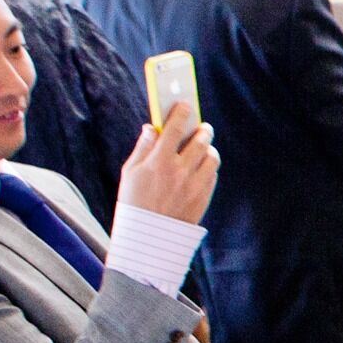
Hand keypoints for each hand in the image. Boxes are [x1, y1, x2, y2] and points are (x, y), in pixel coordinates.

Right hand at [118, 101, 218, 225]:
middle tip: (202, 126)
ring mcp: (194, 184)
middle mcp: (179, 171)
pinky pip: (212, 175)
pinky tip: (203, 166)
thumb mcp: (130, 172)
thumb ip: (143, 148)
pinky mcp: (203, 197)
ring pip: (211, 157)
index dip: (181, 112)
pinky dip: (209, 167)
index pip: (174, 128)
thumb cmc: (134, 201)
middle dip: (202, 129)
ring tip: (204, 146)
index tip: (184, 104)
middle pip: (199, 140)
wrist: (148, 237)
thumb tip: (151, 128)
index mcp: (158, 161)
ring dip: (209, 148)